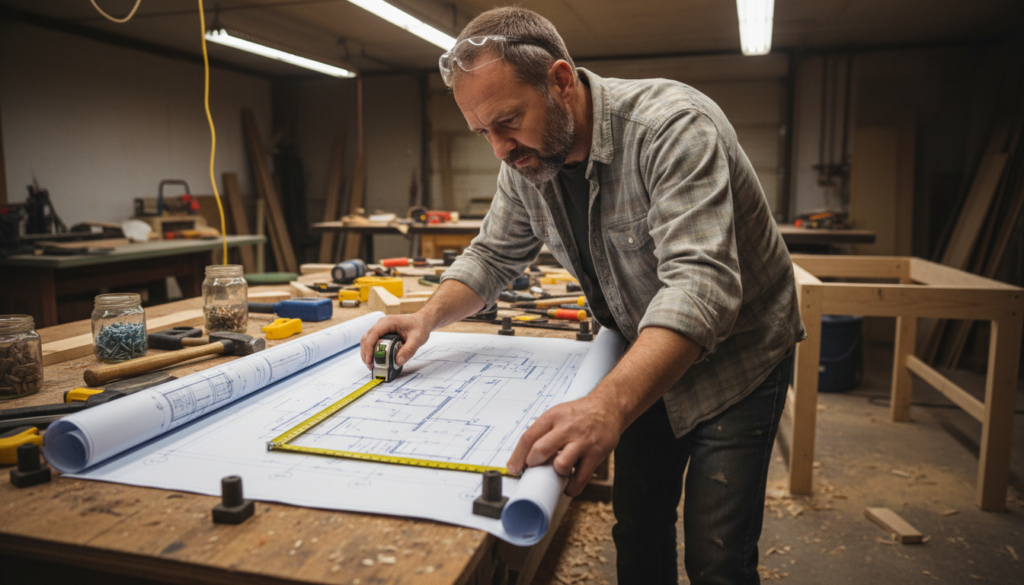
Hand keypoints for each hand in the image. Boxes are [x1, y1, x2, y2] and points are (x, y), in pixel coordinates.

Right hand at [359, 314, 431, 369]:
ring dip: (366, 352)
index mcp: (388, 322)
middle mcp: (382, 323)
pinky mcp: (383, 331)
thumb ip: (409, 350)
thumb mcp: (418, 339)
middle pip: (367, 337)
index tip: (369, 360)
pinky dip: (371, 350)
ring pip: (367, 339)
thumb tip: (398, 362)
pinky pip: (372, 340)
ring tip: (371, 364)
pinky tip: (374, 359)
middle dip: (365, 352)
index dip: (368, 348)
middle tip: (369, 366)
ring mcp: (381, 327)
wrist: (423, 320)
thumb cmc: (420, 327)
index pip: (373, 334)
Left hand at [506, 393, 624, 496]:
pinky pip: (581, 478)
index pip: (528, 437)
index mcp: (553, 417)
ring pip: (561, 465)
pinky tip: (569, 487)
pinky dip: (572, 487)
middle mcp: (567, 428)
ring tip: (557, 472)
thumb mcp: (557, 414)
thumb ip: (542, 432)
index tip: (514, 468)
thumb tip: (524, 455)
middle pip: (540, 450)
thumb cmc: (580, 413)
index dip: (518, 456)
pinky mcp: (596, 453)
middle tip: (534, 469)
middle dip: (533, 464)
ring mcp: (582, 441)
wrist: (609, 407)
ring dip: (555, 473)